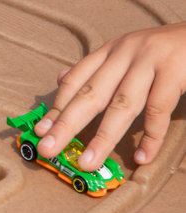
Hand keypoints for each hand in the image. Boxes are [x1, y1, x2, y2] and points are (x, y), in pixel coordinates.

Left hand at [34, 23, 185, 168]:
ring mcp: (149, 61)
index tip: (40, 130)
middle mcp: (124, 53)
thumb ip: (97, 69)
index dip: (57, 106)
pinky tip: (142, 156)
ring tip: (88, 162)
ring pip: (121, 104)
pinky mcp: (175, 71)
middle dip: (66, 123)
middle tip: (48, 147)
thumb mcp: (128, 53)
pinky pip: (159, 109)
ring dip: (103, 137)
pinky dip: (151, 136)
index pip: (76, 80)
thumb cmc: (165, 51)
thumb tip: (60, 79)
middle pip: (90, 93)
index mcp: (110, 50)